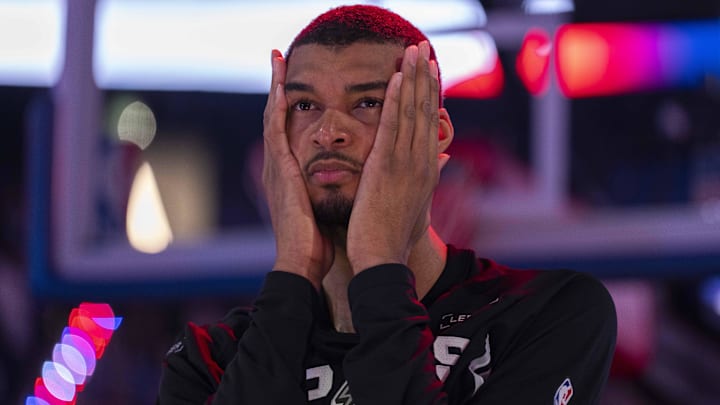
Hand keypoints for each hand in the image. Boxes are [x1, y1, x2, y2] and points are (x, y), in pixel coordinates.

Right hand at [262, 49, 332, 289]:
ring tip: (276, 59)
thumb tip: (357, 175)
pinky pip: (276, 130)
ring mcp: (276, 166)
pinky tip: (281, 86)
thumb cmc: (319, 239)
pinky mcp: (279, 170)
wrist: (304, 261)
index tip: (296, 80)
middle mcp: (279, 165)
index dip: (292, 103)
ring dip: (275, 85)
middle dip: (277, 85)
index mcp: (291, 172)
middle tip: (278, 58)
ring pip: (273, 115)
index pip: (290, 129)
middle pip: (277, 115)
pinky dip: (277, 106)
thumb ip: (336, 185)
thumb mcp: (328, 205)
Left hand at [346, 41, 447, 271]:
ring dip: (413, 78)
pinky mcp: (386, 167)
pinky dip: (396, 100)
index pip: (430, 124)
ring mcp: (406, 163)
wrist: (383, 259)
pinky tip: (397, 78)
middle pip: (425, 111)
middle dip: (425, 77)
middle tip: (423, 47)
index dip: (430, 94)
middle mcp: (422, 162)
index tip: (430, 70)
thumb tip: (442, 159)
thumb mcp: (419, 205)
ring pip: (412, 113)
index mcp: (427, 170)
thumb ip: (430, 178)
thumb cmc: (395, 236)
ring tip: (413, 50)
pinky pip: (392, 126)